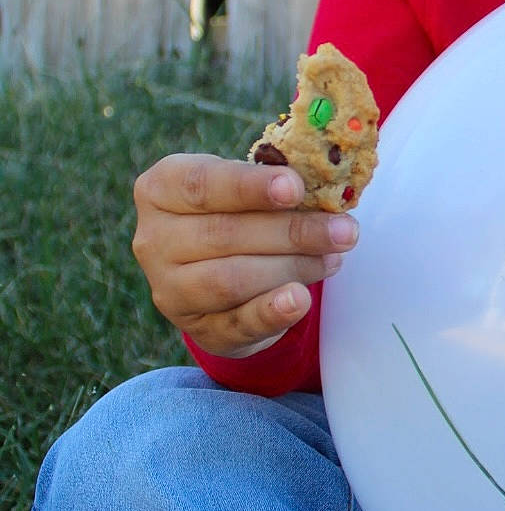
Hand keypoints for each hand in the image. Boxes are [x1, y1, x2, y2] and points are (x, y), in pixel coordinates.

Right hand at [132, 153, 357, 357]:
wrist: (225, 271)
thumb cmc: (242, 212)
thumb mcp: (249, 187)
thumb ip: (277, 181)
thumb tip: (328, 182)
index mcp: (161, 188)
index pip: (202, 184)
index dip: (250, 186)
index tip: (295, 187)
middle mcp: (153, 239)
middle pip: (224, 234)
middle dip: (292, 231)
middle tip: (344, 230)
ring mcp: (169, 289)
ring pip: (230, 280)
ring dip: (292, 268)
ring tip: (334, 258)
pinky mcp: (198, 328)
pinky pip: (236, 323)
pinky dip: (271, 312)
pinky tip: (300, 300)